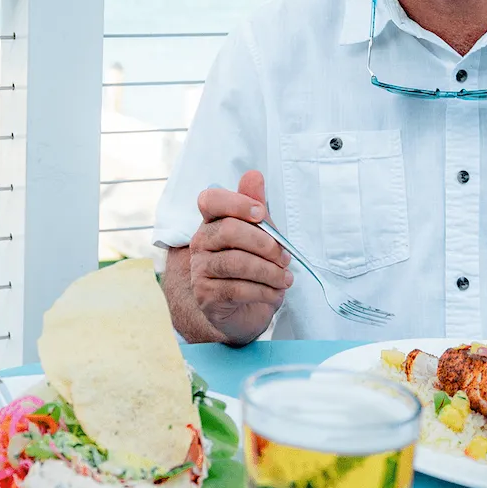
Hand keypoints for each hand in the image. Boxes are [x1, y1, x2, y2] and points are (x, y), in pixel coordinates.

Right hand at [187, 171, 292, 343]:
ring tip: (285, 279)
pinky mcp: (206, 296)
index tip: (261, 213)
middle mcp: (200, 242)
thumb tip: (254, 175)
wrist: (245, 312)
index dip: (236, 202)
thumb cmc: (253, 269)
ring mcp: (200, 270)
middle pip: (228, 231)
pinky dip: (264, 291)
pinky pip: (237, 289)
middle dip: (265, 244)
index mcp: (212, 222)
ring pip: (235, 262)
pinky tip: (275, 293)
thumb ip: (256, 207)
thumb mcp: (261, 236)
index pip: (210, 200)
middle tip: (286, 258)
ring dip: (269, 271)